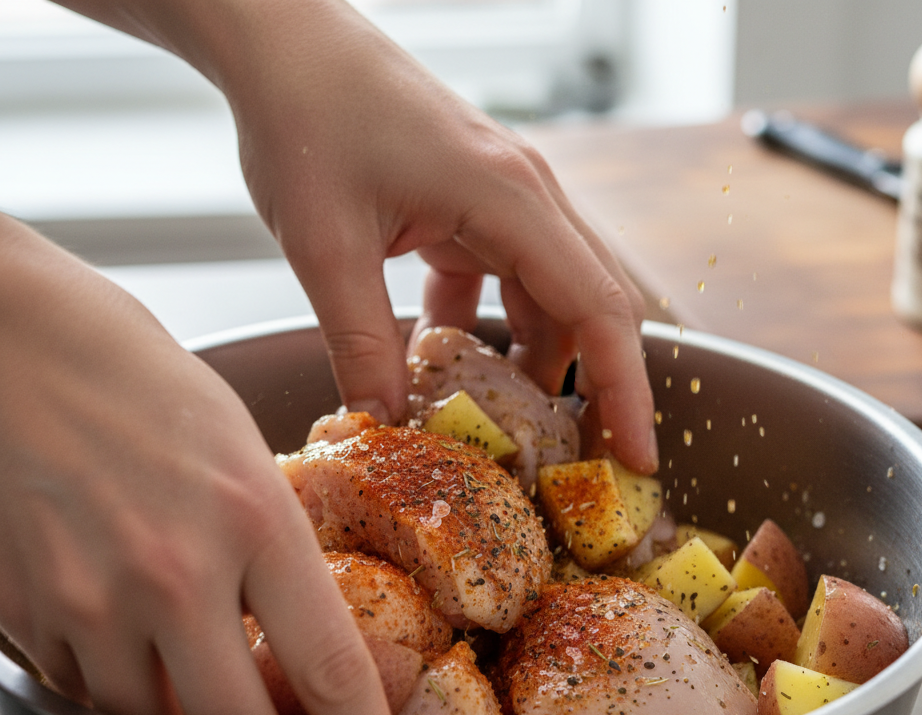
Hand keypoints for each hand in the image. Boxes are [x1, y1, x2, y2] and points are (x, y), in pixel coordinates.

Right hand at [0, 216, 408, 714]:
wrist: (8, 340)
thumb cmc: (137, 379)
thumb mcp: (240, 453)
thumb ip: (272, 550)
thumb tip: (293, 634)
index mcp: (253, 518)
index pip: (332, 669)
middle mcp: (174, 572)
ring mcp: (90, 599)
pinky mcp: (26, 612)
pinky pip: (86, 694)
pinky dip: (121, 698)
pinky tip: (136, 662)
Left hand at [108, 0, 656, 473]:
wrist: (284, 39)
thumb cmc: (307, 117)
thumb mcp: (324, 245)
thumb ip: (359, 343)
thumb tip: (383, 426)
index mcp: (510, 199)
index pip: (599, 310)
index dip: (625, 392)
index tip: (637, 458)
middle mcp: (527, 198)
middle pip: (591, 310)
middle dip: (595, 391)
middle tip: (581, 465)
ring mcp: (504, 201)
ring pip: (549, 302)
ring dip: (531, 366)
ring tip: (506, 431)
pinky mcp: (474, 207)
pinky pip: (502, 284)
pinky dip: (484, 333)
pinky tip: (440, 366)